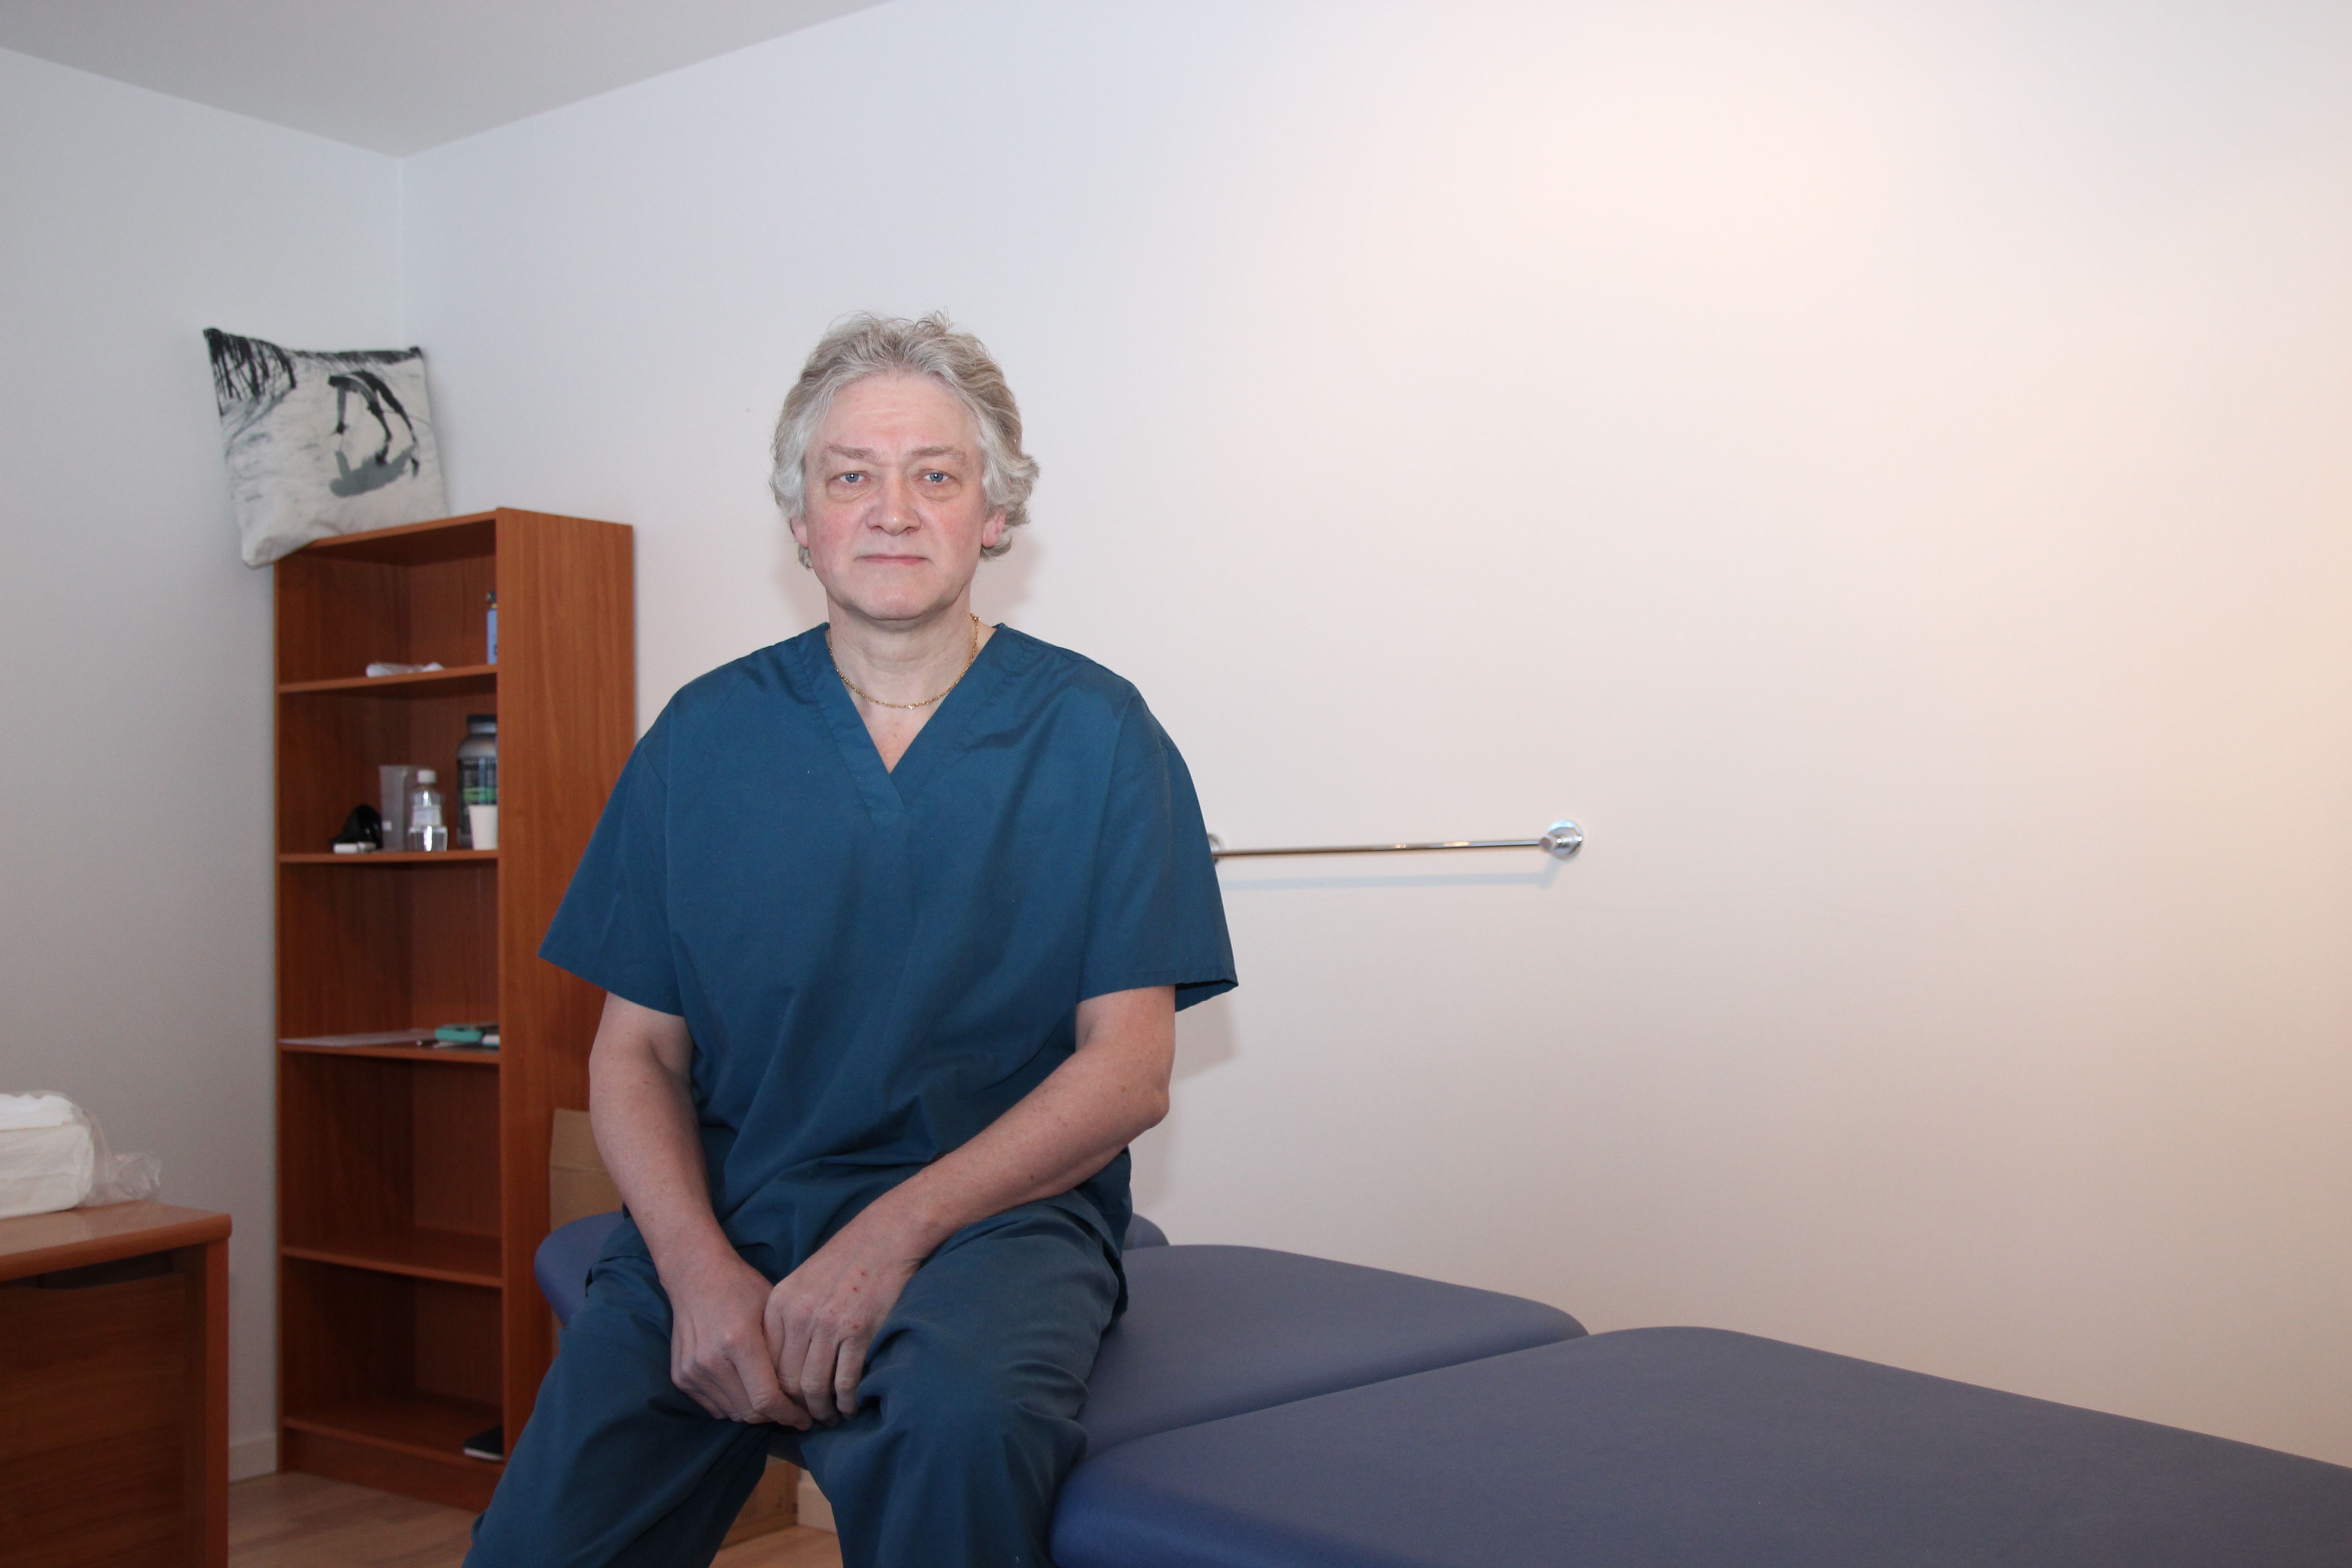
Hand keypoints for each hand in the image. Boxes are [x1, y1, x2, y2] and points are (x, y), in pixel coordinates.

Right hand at [666, 1251, 811, 1428]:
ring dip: (755, 1413)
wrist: (695, 1276)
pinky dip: (734, 1406)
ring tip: (773, 1402)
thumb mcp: (773, 1310)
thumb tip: (805, 1390)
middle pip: (750, 1412)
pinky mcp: (681, 1377)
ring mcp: (692, 1371)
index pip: (766, 1399)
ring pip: (732, 1413)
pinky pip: (714, 1407)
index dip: (789, 1415)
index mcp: (738, 1341)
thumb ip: (784, 1352)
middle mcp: (711, 1361)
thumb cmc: (742, 1288)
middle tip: (794, 1411)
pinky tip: (748, 1391)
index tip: (806, 1420)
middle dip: (776, 1417)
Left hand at [763, 1210, 927, 1422]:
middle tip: (807, 1420)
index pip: (765, 1362)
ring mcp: (828, 1324)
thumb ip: (788, 1317)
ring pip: (813, 1386)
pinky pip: (844, 1381)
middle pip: (785, 1380)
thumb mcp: (803, 1282)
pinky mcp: (859, 1331)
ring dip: (820, 1411)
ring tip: (829, 1419)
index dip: (774, 1391)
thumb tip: (782, 1363)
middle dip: (795, 1408)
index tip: (785, 1405)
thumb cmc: (847, 1259)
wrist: (887, 1235)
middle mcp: (798, 1316)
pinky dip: (846, 1402)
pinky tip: (850, 1407)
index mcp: (780, 1303)